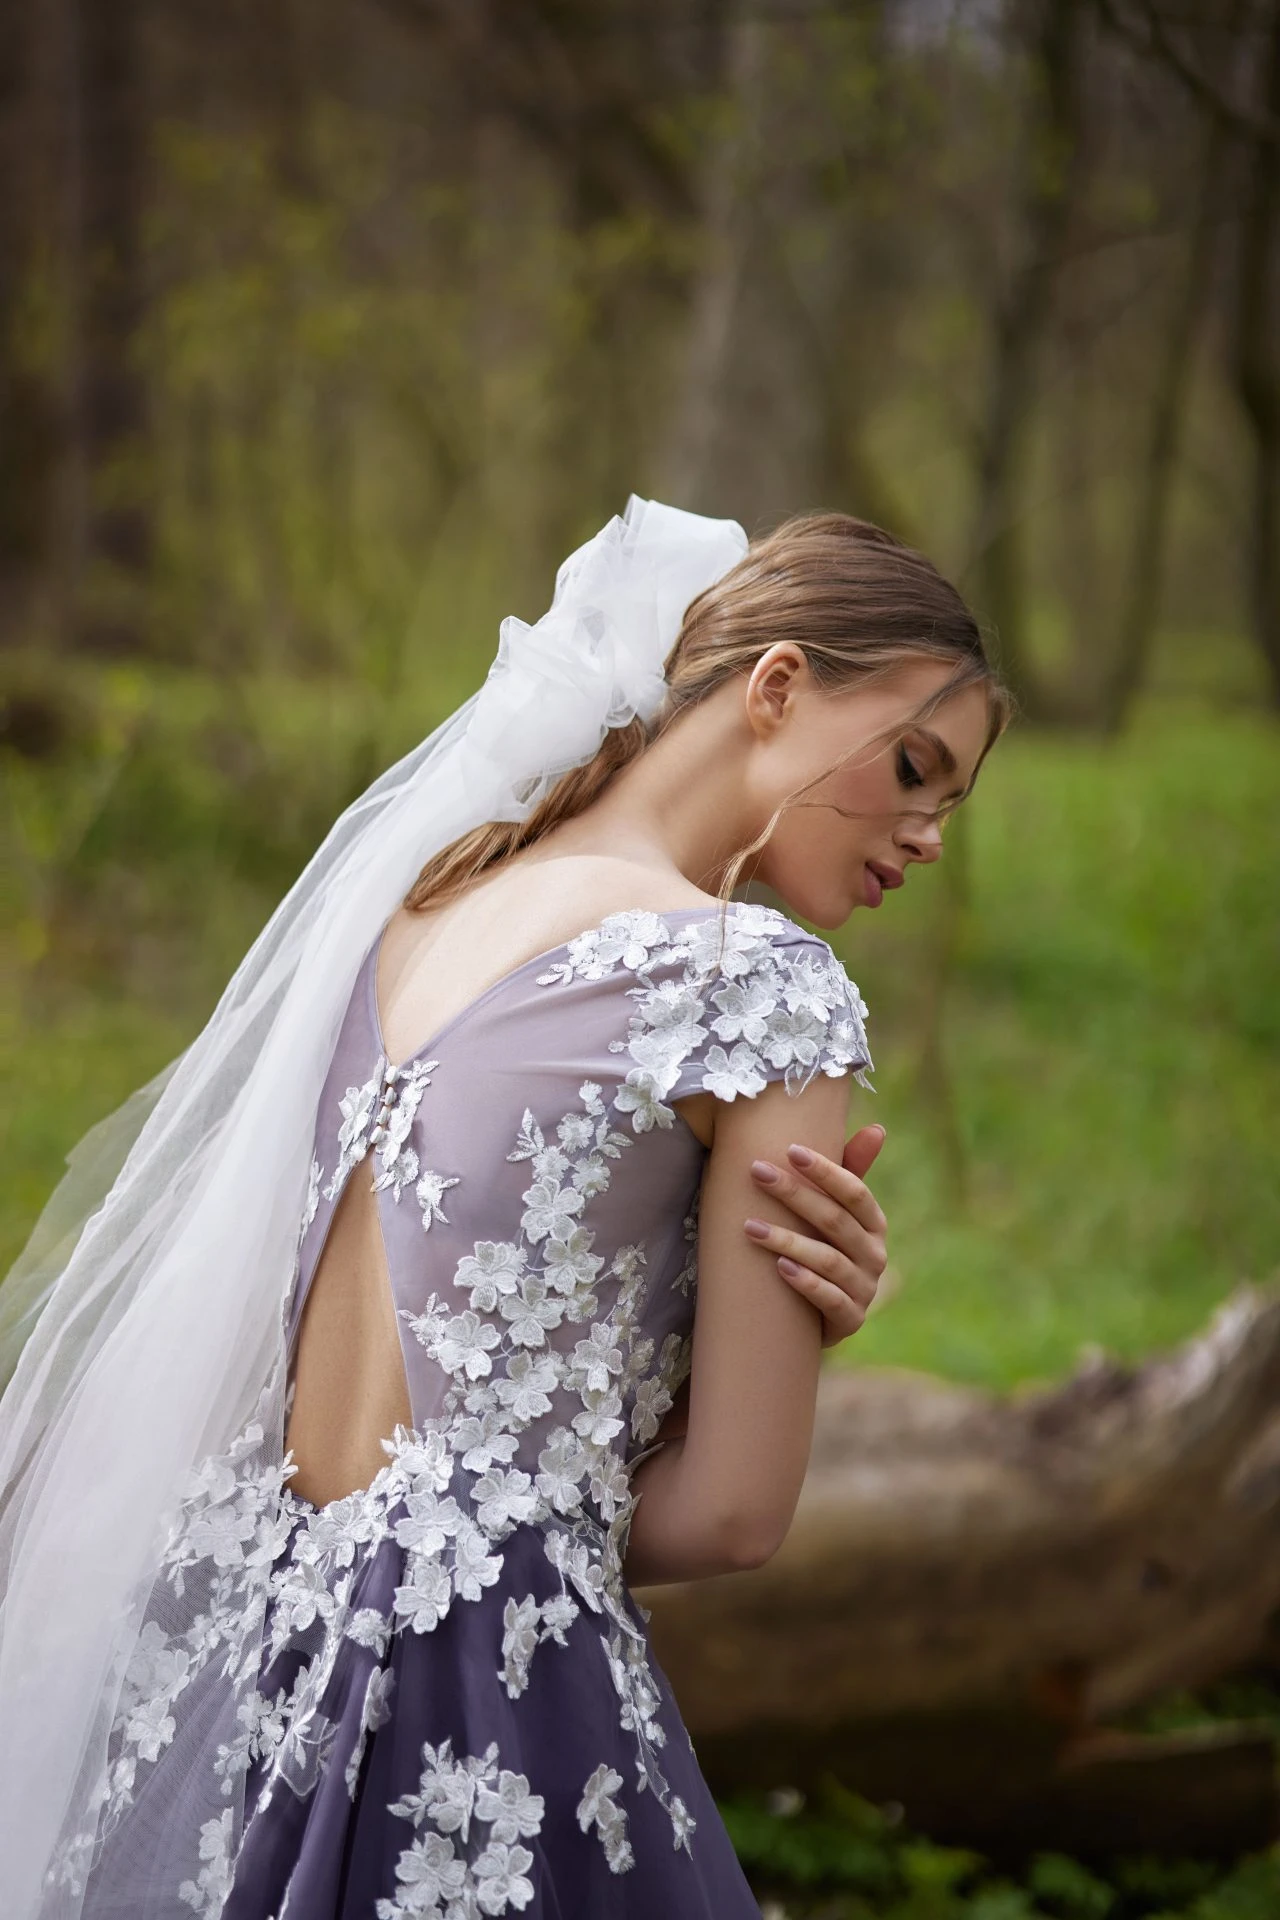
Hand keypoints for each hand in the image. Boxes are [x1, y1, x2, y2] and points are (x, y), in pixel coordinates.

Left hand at [745, 1125, 887, 1347]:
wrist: (818, 1318)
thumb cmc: (825, 1249)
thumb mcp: (837, 1213)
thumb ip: (851, 1171)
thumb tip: (878, 1128)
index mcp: (874, 1224)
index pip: (856, 1192)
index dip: (825, 1171)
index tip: (790, 1150)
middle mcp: (875, 1255)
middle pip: (835, 1221)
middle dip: (795, 1194)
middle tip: (757, 1172)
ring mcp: (865, 1289)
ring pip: (828, 1261)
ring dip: (788, 1241)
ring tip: (750, 1227)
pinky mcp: (850, 1320)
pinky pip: (830, 1300)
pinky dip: (806, 1283)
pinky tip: (779, 1268)